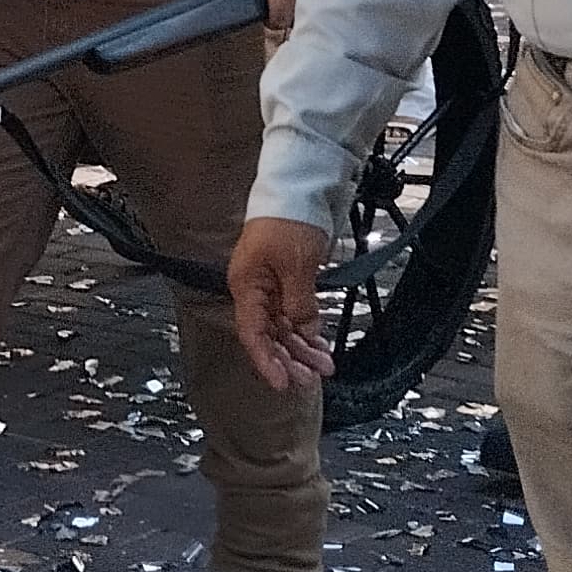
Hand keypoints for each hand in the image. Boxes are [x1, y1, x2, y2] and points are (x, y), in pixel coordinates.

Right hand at [227, 217, 333, 392]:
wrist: (299, 187)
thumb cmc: (290, 220)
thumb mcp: (296, 264)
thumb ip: (299, 303)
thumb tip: (304, 331)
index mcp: (247, 285)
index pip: (253, 333)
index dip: (266, 361)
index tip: (282, 384)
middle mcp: (254, 290)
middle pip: (268, 335)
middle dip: (289, 359)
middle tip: (312, 378)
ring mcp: (270, 287)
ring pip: (283, 327)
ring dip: (301, 348)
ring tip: (324, 366)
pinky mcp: (286, 282)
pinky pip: (294, 314)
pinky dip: (307, 331)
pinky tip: (319, 346)